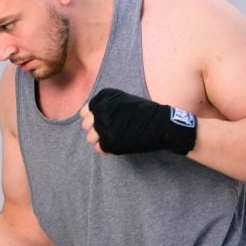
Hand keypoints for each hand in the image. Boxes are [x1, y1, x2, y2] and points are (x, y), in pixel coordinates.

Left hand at [83, 88, 197, 155]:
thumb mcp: (122, 99)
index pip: (86, 111)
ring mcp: (105, 127)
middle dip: (95, 129)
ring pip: (90, 138)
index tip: (105, 121)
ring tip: (115, 137)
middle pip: (85, 125)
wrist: (160, 124)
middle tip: (111, 130)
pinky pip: (99, 148)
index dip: (94, 118)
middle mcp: (101, 110)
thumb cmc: (142, 112)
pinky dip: (107, 148)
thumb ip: (104, 105)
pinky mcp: (110, 142)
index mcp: (104, 97)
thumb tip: (87, 116)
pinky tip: (118, 143)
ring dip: (100, 139)